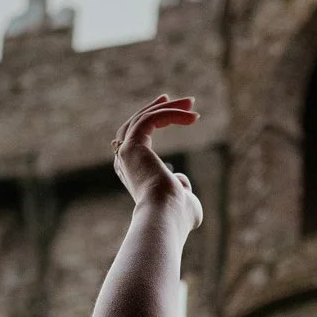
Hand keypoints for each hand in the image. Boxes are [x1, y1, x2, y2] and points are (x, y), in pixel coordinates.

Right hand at [113, 94, 203, 228]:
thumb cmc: (176, 216)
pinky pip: (151, 119)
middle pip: (136, 123)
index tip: (169, 105)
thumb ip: (180, 188)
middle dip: (159, 108)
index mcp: (131, 172)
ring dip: (169, 108)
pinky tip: (192, 117)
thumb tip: (182, 182)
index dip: (152, 119)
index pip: (136, 138)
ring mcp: (126, 152)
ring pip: (143, 118)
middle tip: (181, 100)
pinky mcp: (132, 145)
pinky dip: (171, 114)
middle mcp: (124, 160)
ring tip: (192, 103)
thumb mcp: (182, 199)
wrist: (166, 216)